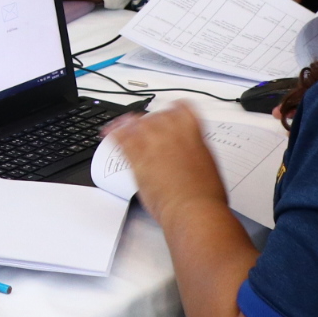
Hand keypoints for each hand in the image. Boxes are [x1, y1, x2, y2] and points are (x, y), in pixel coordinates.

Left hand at [105, 103, 227, 219]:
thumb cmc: (205, 193)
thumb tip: (188, 147)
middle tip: (147, 130)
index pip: (180, 107)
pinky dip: (113, 133)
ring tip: (125, 126)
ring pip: (136, 124)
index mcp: (191, 130)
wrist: (194, 209)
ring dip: (131, 125)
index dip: (172, 111)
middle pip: (155, 115)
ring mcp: (152, 143)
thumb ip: (194, 147)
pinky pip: (120, 139)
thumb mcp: (207, 161)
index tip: (168, 115)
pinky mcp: (137, 158)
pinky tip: (110, 133)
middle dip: (150, 121)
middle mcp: (170, 131)